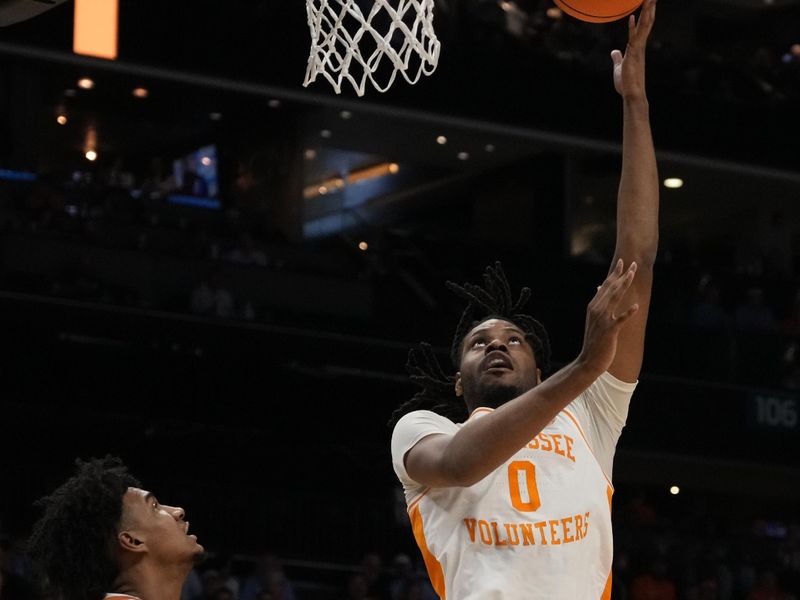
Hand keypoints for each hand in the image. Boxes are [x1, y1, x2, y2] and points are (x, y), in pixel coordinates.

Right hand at [578, 259, 639, 375]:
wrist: (589, 359)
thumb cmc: (594, 339)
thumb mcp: (594, 318)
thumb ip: (598, 303)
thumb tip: (599, 287)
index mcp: (593, 306)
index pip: (605, 286)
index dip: (614, 274)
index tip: (622, 262)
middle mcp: (597, 310)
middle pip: (611, 289)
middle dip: (623, 275)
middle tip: (633, 264)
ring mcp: (603, 320)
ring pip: (615, 298)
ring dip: (624, 285)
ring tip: (633, 275)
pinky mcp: (610, 330)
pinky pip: (620, 319)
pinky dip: (628, 313)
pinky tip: (636, 307)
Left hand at [611, 0, 656, 99]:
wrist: (632, 95)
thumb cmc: (627, 83)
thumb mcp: (620, 67)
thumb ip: (618, 58)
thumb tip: (614, 51)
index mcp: (637, 47)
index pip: (643, 27)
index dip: (646, 14)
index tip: (649, 2)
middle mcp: (640, 46)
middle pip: (646, 23)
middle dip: (649, 8)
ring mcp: (637, 50)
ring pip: (643, 27)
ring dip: (645, 12)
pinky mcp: (633, 55)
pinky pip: (633, 38)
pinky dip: (632, 27)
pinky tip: (631, 17)